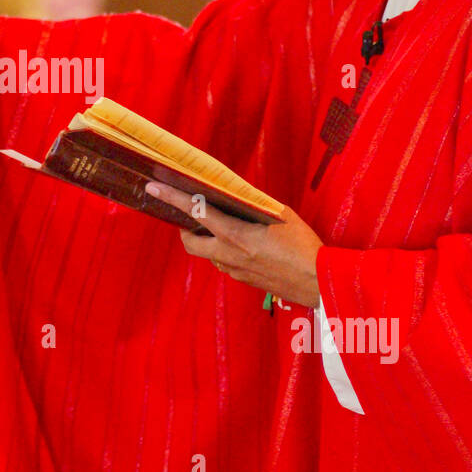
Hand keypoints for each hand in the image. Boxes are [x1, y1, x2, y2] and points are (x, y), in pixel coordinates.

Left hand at [144, 182, 322, 307]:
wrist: (318, 283)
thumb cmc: (303, 245)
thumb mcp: (280, 215)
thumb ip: (254, 205)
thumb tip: (238, 196)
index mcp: (234, 234)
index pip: (195, 211)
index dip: (171, 198)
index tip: (153, 188)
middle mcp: (227, 254)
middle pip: (189, 242)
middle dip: (185, 229)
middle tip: (194, 218)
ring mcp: (233, 271)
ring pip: (208, 254)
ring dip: (209, 242)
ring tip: (227, 229)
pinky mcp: (243, 281)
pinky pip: (225, 264)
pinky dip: (226, 253)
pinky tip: (246, 247)